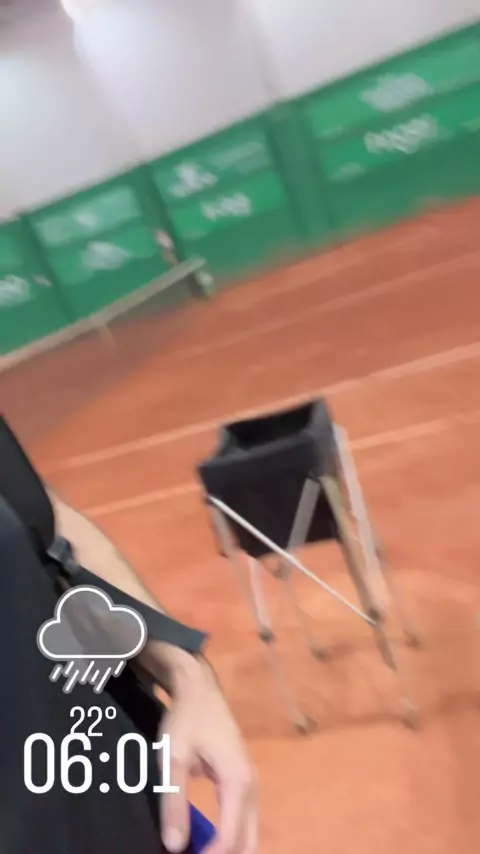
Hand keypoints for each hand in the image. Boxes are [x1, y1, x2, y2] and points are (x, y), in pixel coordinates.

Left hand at [160, 656, 257, 853]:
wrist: (198, 689)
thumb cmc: (186, 720)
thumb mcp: (173, 758)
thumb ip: (174, 801)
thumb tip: (174, 846)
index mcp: (237, 781)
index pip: (231, 837)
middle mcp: (251, 785)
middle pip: (248, 842)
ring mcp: (251, 783)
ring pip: (250, 833)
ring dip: (230, 851)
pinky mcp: (244, 781)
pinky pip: (244, 821)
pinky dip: (231, 839)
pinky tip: (209, 847)